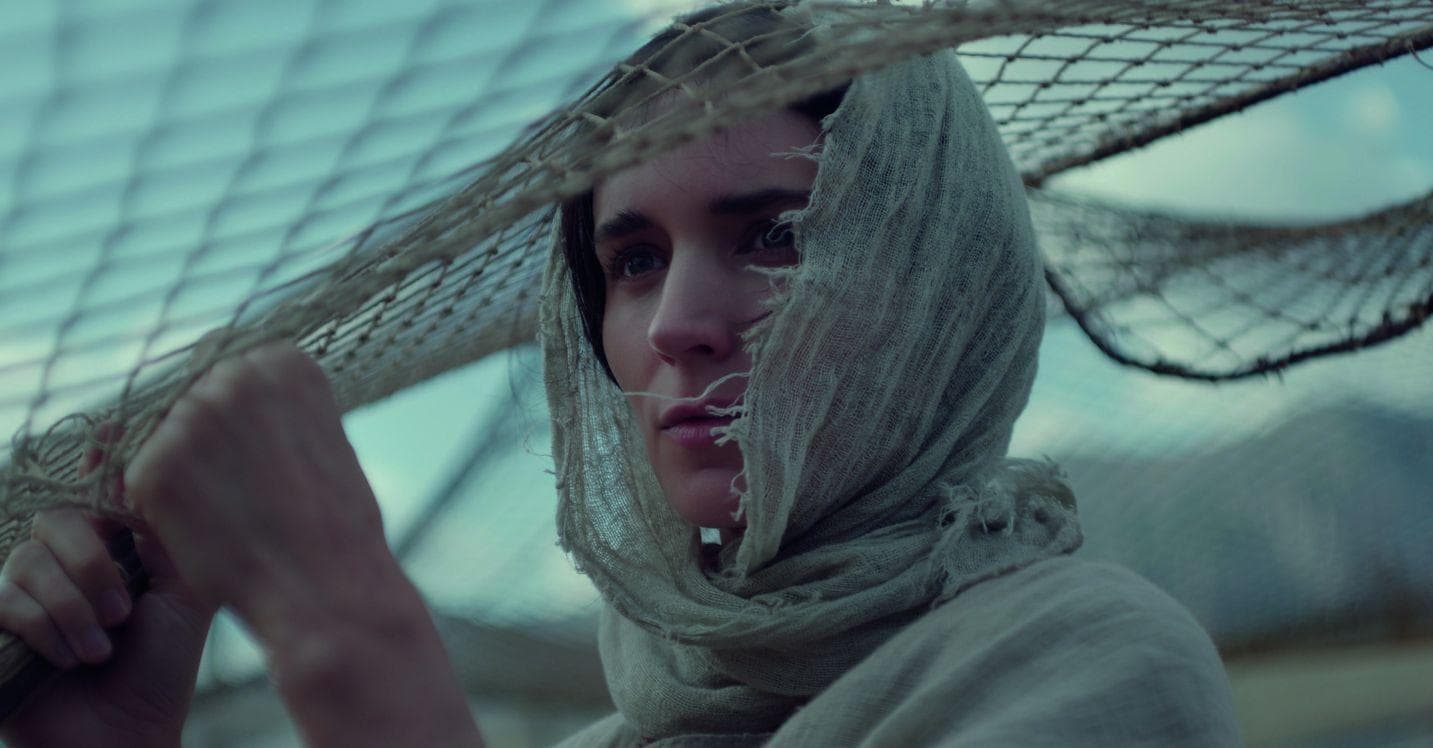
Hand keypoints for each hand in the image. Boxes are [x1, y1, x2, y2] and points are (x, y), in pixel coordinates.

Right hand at [0, 427, 214, 747]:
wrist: (127, 738)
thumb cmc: (161, 668)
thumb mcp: (184, 592)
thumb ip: (170, 533)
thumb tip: (148, 468)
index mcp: (112, 544)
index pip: (92, 486)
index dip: (98, 464)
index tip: (106, 464)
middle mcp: (65, 561)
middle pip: (58, 517)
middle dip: (93, 563)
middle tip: (123, 611)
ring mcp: (26, 591)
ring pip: (29, 558)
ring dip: (73, 607)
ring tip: (102, 650)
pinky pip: (4, 599)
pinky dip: (44, 628)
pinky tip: (71, 659)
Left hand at [122, 342, 482, 746]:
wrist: (327, 589)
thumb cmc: (335, 528)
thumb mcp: (321, 440)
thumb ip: (275, 410)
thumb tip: (233, 402)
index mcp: (285, 362)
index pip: (226, 364)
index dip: (228, 412)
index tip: (246, 451)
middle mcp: (236, 375)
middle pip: (186, 396)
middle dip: (197, 439)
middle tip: (230, 491)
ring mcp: (191, 418)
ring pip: (158, 438)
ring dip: (176, 472)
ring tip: (224, 516)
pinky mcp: (154, 466)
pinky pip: (138, 481)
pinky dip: (160, 510)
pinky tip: (205, 534)